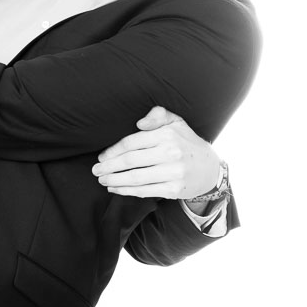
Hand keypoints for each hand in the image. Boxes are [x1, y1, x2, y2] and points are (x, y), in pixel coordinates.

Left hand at [92, 107, 220, 199]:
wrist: (211, 170)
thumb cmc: (187, 143)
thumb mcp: (177, 123)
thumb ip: (158, 115)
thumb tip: (140, 121)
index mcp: (167, 135)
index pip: (132, 142)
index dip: (113, 150)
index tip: (102, 156)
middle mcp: (170, 153)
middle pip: (130, 161)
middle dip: (109, 166)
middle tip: (95, 169)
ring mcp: (173, 173)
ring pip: (135, 177)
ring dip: (114, 179)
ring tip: (101, 179)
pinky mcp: (174, 190)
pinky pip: (144, 191)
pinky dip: (126, 191)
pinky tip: (115, 189)